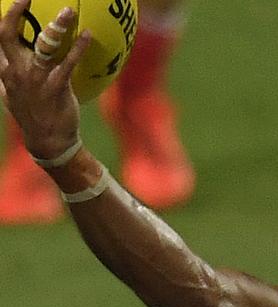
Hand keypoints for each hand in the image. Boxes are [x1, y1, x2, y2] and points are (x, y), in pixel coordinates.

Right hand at [0, 0, 90, 158]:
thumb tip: (4, 67)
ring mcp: (36, 78)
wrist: (48, 141)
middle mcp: (16, 72)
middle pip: (8, 34)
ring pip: (43, 44)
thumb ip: (7, 79)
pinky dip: (79, 46)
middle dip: (15, 11)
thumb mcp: (13, 96)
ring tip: (68, 11)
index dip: (2, 19)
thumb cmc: (34, 117)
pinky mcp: (56, 86)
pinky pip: (68, 62)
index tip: (14, 3)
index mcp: (5, 72)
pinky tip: (88, 34)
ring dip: (56, 26)